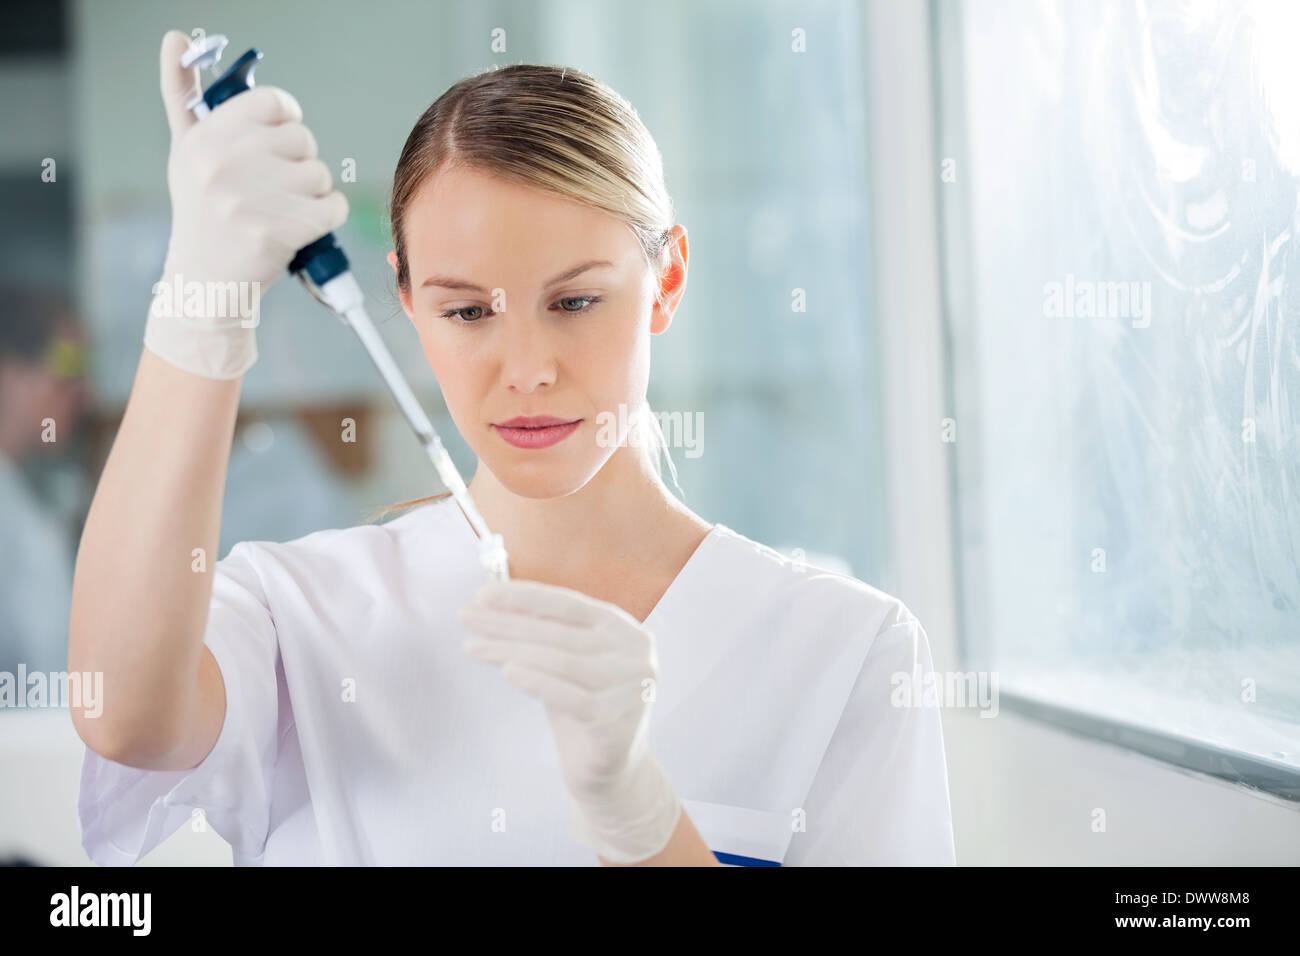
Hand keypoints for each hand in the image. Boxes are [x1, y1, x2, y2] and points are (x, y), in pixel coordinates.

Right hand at [145, 30, 348, 378]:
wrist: (204, 285)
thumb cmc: (202, 213)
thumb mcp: (185, 152)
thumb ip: (182, 94)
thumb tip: (175, 37)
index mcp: (203, 140)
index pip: (272, 103)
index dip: (288, 118)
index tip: (281, 136)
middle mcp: (220, 167)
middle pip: (302, 139)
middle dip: (299, 162)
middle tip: (277, 187)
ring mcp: (246, 202)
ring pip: (319, 174)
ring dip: (313, 194)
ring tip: (283, 210)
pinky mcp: (274, 234)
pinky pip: (332, 207)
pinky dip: (327, 218)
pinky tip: (303, 227)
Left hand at [458, 578, 682, 862]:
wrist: (611, 772)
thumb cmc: (584, 706)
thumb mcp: (565, 663)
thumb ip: (542, 633)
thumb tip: (495, 602)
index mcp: (625, 630)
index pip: (570, 604)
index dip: (525, 597)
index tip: (483, 594)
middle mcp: (635, 656)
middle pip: (560, 633)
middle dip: (507, 623)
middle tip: (465, 617)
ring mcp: (629, 690)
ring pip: (561, 662)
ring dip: (510, 651)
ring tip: (471, 647)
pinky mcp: (615, 724)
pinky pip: (569, 698)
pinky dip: (536, 681)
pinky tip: (507, 671)